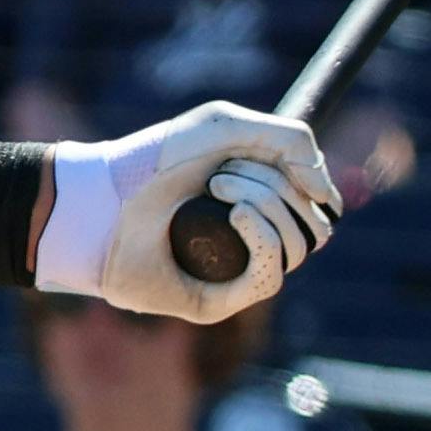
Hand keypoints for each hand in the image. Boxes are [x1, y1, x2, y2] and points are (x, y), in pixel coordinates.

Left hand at [35, 103, 341, 320]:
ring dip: (266, 204)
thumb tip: (328, 197)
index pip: (314, 200)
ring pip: (296, 247)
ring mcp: (233, 274)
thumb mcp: (228, 128)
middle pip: (310, 222)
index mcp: (257, 205)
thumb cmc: (155, 161)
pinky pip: (269, 276)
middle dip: (275, 185)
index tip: (263, 155)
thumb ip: (292, 142)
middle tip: (221, 174)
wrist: (102, 197)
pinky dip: (262, 237)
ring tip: (215, 188)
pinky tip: (233, 216)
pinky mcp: (216, 302)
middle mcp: (249, 243)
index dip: (304, 174)